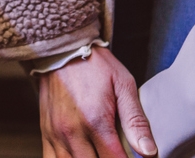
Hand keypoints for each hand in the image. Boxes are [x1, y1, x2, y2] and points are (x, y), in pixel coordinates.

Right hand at [35, 47, 155, 157]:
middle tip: (116, 153)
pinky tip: (81, 155)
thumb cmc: (96, 65)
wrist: (62, 48)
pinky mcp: (46, 132)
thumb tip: (149, 152)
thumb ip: (136, 120)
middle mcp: (72, 132)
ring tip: (100, 153)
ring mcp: (56, 134)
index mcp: (95, 121)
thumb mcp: (123, 85)